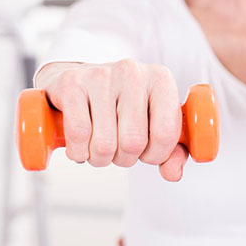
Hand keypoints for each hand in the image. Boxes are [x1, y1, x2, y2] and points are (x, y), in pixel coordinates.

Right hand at [35, 60, 188, 179]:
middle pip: (133, 142)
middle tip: (117, 149)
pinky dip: (78, 151)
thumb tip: (173, 173)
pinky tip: (80, 143)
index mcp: (160, 79)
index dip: (155, 155)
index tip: (146, 153)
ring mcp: (101, 75)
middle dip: (124, 158)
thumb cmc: (119, 106)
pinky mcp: (71, 84)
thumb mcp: (152, 123)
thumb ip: (172, 151)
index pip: (166, 133)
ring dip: (100, 158)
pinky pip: (78, 134)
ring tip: (98, 144)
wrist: (75, 82)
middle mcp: (133, 72)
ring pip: (104, 144)